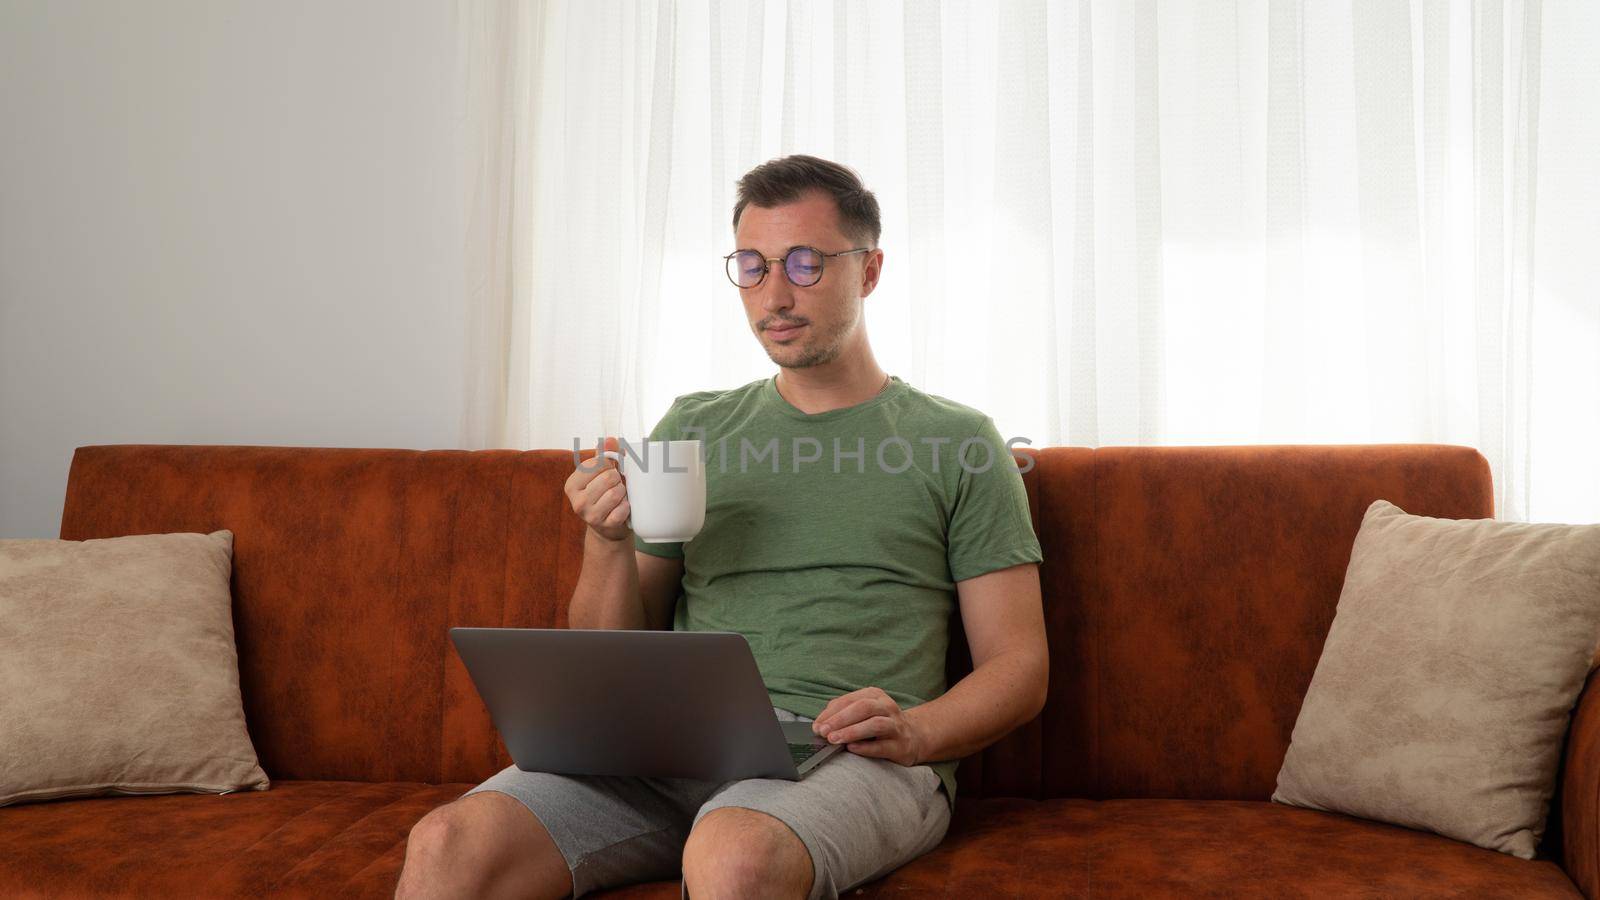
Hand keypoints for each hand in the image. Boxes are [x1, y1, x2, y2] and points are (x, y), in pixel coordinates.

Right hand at [563, 436, 630, 541]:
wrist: (608, 528)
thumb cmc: (604, 494)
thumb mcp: (600, 474)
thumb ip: (604, 455)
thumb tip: (610, 440)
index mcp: (572, 484)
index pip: (596, 463)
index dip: (608, 464)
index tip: (607, 471)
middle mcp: (577, 501)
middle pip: (608, 477)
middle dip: (617, 479)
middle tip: (615, 485)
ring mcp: (589, 515)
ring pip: (616, 493)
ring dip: (623, 492)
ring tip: (619, 496)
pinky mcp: (604, 525)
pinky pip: (622, 509)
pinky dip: (627, 507)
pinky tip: (622, 508)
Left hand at [810, 686, 924, 766]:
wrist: (914, 737)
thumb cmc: (880, 724)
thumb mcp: (864, 712)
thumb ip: (843, 713)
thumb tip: (820, 723)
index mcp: (875, 695)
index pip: (850, 700)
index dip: (831, 712)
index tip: (817, 725)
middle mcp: (887, 707)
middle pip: (862, 708)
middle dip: (840, 720)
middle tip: (823, 732)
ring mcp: (896, 726)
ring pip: (874, 724)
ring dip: (852, 731)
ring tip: (834, 740)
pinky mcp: (901, 745)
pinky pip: (883, 745)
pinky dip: (866, 747)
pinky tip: (852, 749)